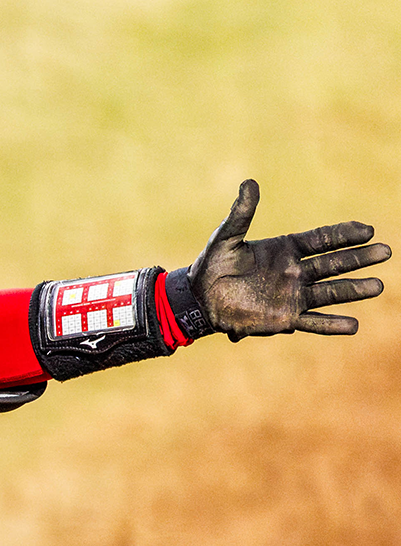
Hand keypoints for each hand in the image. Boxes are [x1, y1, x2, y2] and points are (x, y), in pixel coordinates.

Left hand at [189, 179, 388, 337]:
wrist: (199, 298)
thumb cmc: (212, 265)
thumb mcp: (226, 236)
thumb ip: (241, 213)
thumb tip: (249, 183)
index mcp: (285, 249)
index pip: (321, 239)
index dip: (344, 235)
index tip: (368, 230)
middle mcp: (295, 272)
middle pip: (334, 264)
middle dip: (359, 259)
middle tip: (386, 252)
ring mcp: (292, 296)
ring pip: (330, 292)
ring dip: (354, 290)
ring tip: (379, 286)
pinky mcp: (284, 318)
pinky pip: (313, 321)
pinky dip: (332, 325)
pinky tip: (353, 326)